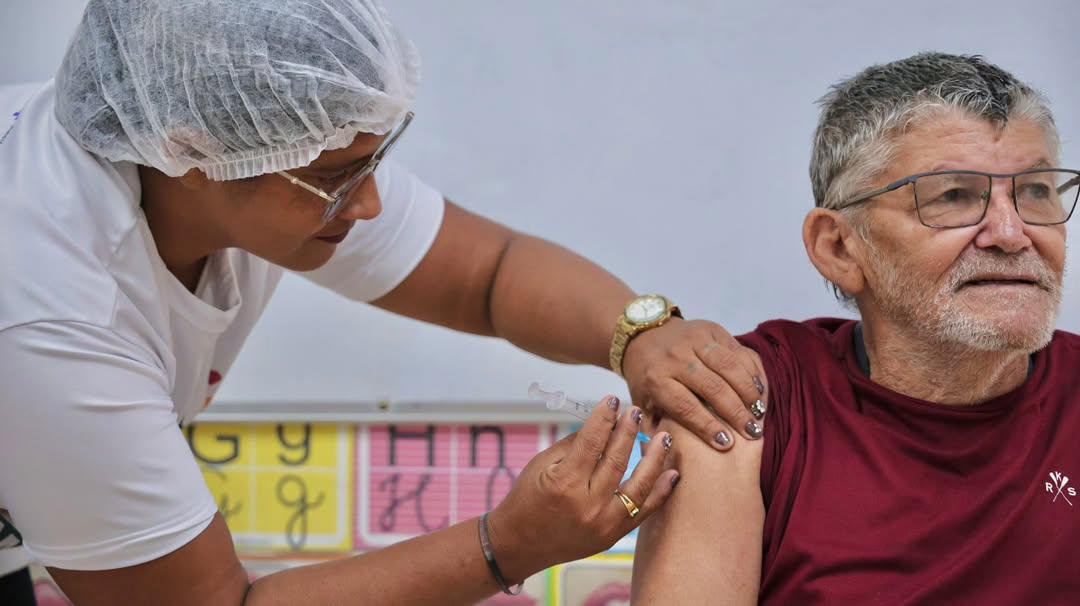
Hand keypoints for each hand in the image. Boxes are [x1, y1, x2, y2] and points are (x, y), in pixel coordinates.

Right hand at [487, 395, 677, 580]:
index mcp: (564, 483)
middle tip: (637, 411)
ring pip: (639, 487)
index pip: (592, 442)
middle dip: (629, 431)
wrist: (520, 544)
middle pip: (617, 460)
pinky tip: (672, 473)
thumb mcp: (542, 465)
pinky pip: (643, 513)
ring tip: (664, 437)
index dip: (604, 418)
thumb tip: (604, 425)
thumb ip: (574, 445)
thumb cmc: (527, 499)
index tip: (614, 400)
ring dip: (654, 459)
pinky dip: (660, 493)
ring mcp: (603, 524)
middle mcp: (587, 505)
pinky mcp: (612, 536)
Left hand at [621, 318, 767, 449]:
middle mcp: (675, 357)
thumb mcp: (642, 404)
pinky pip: (738, 350)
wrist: (644, 335)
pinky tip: (760, 389)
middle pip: (712, 387)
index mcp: (656, 380)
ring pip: (729, 366)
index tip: (727, 444)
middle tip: (753, 433)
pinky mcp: (711, 329)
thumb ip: (651, 430)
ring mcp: (694, 339)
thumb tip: (665, 459)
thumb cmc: (647, 378)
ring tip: (759, 411)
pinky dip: (752, 370)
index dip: (707, 426)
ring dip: (748, 391)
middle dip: (736, 412)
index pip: (686, 406)